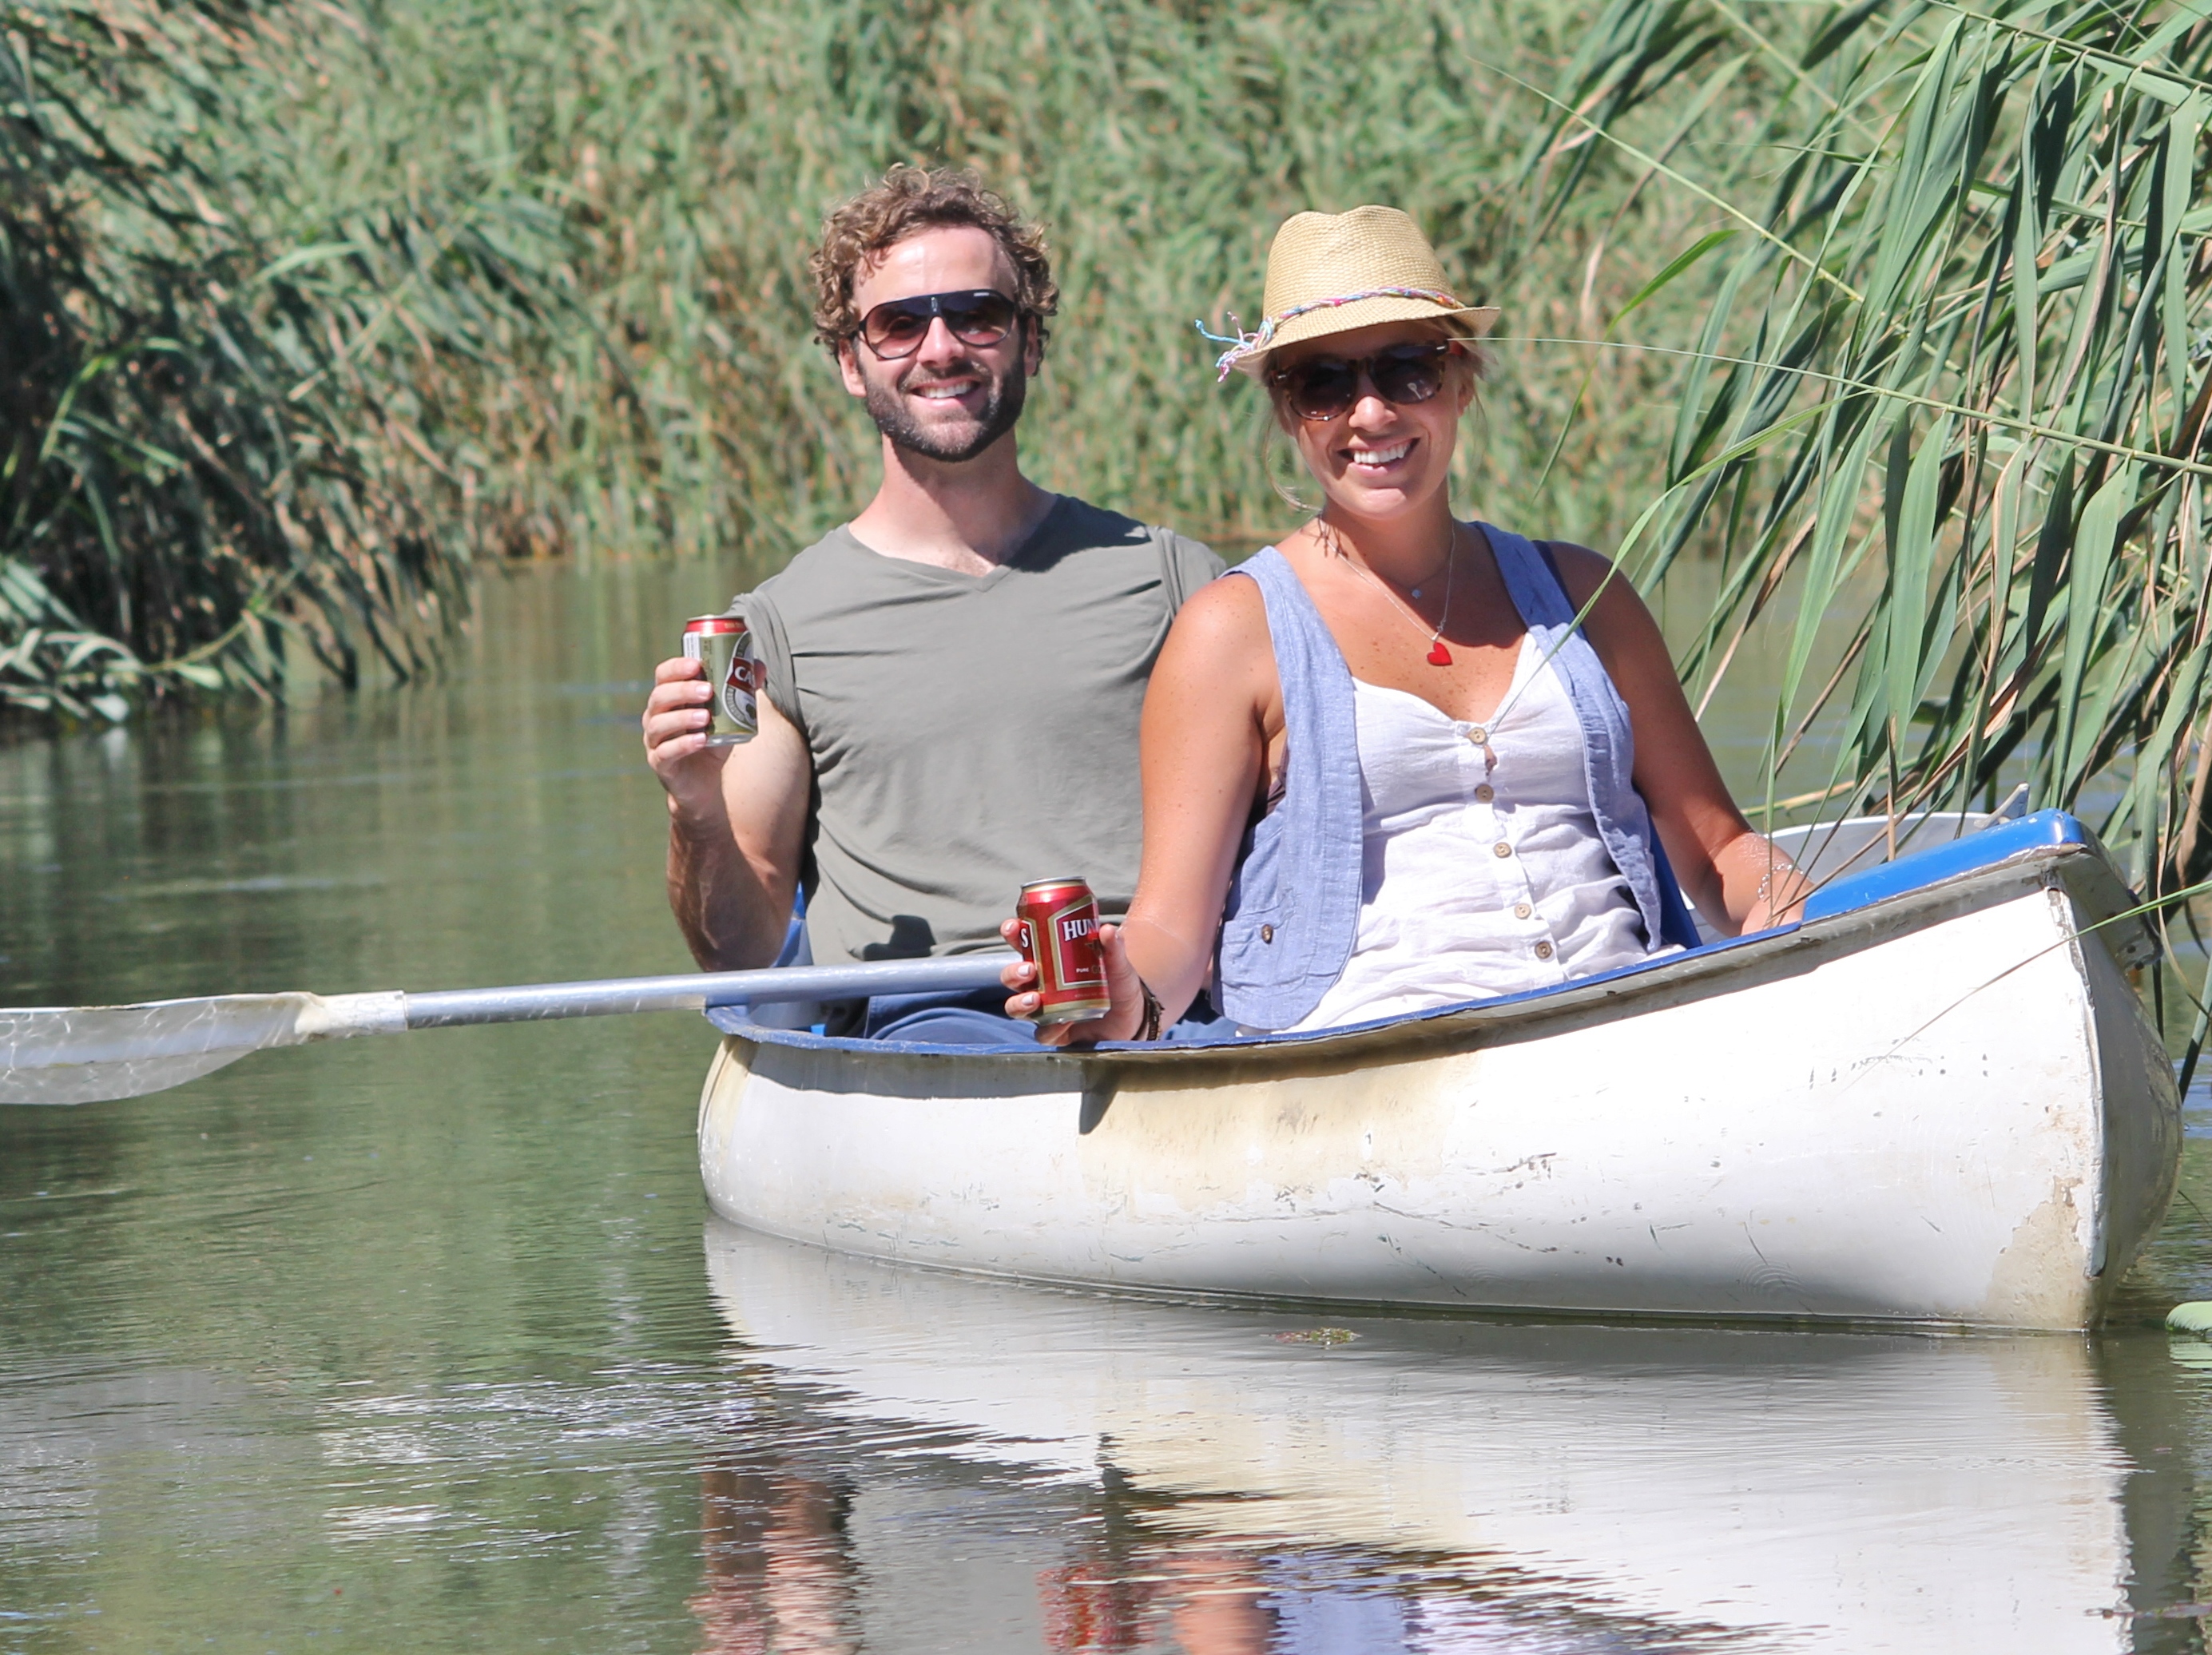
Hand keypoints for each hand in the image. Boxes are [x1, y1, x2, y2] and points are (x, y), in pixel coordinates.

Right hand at [642, 656, 729, 815]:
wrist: (706, 782)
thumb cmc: (714, 740)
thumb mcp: (729, 714)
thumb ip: (741, 690)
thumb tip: (758, 666)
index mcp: (669, 699)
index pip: (663, 676)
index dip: (676, 667)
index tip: (697, 664)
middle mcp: (656, 717)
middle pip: (659, 697)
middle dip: (683, 691)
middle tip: (708, 690)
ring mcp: (655, 741)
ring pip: (659, 725)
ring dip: (682, 718)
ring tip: (705, 716)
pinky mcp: (661, 764)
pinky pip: (665, 753)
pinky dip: (682, 744)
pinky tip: (700, 740)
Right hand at [999, 919, 1147, 1044]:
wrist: (1134, 1015)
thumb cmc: (1117, 983)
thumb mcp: (1117, 962)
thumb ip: (1113, 947)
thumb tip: (1107, 929)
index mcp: (1049, 961)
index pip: (1023, 944)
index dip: (1012, 934)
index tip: (1013, 927)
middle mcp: (1041, 985)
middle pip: (1012, 977)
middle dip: (1013, 972)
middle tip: (1029, 969)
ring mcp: (1046, 1010)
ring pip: (1016, 1007)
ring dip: (1020, 1002)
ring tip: (1034, 998)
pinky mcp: (1056, 1032)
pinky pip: (1044, 1033)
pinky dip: (1049, 1028)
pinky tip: (1061, 1021)